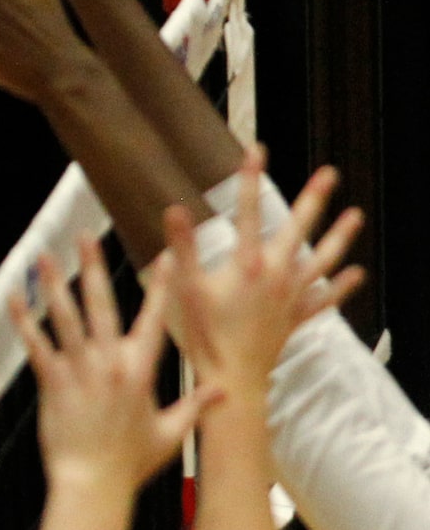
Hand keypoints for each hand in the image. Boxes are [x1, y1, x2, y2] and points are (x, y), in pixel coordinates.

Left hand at [13, 236, 214, 494]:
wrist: (93, 483)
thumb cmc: (132, 462)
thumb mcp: (171, 432)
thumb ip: (196, 405)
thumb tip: (226, 390)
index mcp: (142, 369)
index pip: (158, 318)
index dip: (163, 285)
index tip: (166, 255)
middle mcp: (111, 362)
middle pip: (102, 304)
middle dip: (95, 267)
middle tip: (87, 235)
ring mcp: (79, 370)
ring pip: (65, 318)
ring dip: (54, 285)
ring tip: (45, 256)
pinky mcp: (52, 382)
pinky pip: (36, 345)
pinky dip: (24, 322)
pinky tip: (14, 299)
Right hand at [160, 147, 365, 395]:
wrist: (233, 377)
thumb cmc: (206, 335)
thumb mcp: (185, 288)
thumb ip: (181, 247)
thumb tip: (173, 210)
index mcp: (247, 264)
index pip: (250, 211)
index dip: (251, 179)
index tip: (257, 152)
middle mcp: (276, 275)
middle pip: (298, 229)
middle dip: (314, 199)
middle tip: (329, 174)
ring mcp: (291, 296)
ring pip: (321, 260)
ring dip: (339, 237)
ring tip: (355, 217)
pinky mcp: (296, 316)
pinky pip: (324, 299)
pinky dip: (341, 287)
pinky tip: (356, 274)